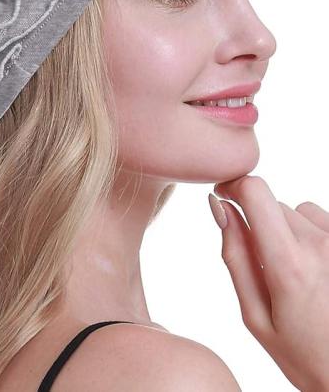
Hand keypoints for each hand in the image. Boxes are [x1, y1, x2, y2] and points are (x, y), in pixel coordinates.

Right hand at [211, 175, 328, 391]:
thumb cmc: (305, 354)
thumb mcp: (255, 315)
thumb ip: (236, 256)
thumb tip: (221, 209)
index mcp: (289, 265)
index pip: (255, 192)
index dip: (233, 186)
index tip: (223, 195)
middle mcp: (320, 245)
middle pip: (273, 205)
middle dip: (261, 225)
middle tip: (269, 268)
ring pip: (298, 211)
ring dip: (289, 231)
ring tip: (298, 271)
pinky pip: (322, 220)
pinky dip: (312, 234)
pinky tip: (318, 268)